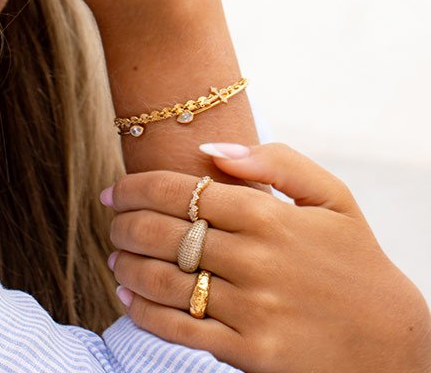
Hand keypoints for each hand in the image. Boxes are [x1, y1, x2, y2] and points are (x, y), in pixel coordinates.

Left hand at [103, 142, 430, 372]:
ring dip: (124, 266)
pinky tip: (127, 298)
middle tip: (111, 224)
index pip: (179, 191)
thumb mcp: (332, 197)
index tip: (113, 192)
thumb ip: (276, 162)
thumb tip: (210, 150)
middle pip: (162, 233)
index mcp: (269, 215)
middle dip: (123, 225)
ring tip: (114, 258)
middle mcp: (255, 259)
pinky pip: (177, 329)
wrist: (393, 345)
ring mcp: (250, 309)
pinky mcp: (248, 353)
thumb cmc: (354, 261)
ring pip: (161, 281)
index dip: (134, 188)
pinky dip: (141, 312)